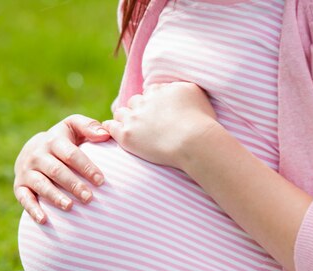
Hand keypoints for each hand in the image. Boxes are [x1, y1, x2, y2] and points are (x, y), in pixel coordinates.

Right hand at [14, 114, 109, 223]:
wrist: (32, 150)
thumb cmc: (63, 141)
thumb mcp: (73, 127)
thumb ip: (89, 127)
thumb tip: (106, 134)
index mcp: (53, 141)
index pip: (71, 154)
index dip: (86, 167)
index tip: (101, 181)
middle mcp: (37, 155)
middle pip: (57, 171)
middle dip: (73, 185)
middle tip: (89, 198)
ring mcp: (27, 171)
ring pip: (41, 184)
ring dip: (55, 196)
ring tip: (70, 207)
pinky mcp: (20, 186)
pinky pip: (24, 198)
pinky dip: (33, 209)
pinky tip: (44, 220)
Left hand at [102, 82, 217, 168]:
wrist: (194, 141)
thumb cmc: (201, 122)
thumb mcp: (197, 93)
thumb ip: (183, 87)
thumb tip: (176, 88)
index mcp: (160, 90)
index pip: (151, 92)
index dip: (154, 103)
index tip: (158, 112)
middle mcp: (145, 100)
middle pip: (135, 101)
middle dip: (139, 110)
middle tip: (146, 123)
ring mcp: (134, 118)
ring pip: (121, 113)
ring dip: (125, 118)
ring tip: (131, 128)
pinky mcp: (127, 135)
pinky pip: (111, 127)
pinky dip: (112, 128)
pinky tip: (114, 131)